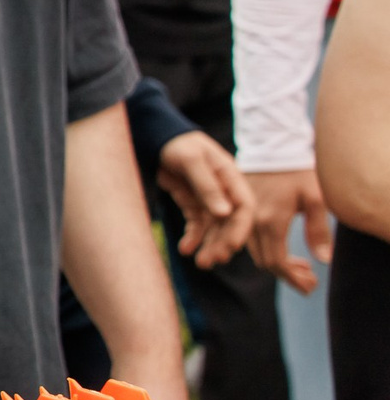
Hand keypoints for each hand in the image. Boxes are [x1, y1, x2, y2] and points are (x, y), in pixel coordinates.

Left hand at [156, 133, 251, 266]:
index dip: (240, 228)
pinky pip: (197, 224)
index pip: (244, 207)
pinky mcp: (192, 202)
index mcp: (230, 177)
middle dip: (223, 243)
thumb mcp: (191, 160)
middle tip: (212, 261)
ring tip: (201, 263)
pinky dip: (193, 238)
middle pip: (230, 222)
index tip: (232, 247)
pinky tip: (185, 249)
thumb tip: (224, 214)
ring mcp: (208, 197)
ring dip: (209, 245)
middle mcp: (223, 190)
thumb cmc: (176, 143)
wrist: (154, 136)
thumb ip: (207, 185)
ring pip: (214, 228)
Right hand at [245, 169, 333, 293]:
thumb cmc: (297, 170)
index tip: (310, 286)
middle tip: (308, 280)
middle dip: (287, 275)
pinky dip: (267, 249)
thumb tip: (323, 260)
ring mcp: (244, 217)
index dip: (293, 279)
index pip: (277, 262)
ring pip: (256, 252)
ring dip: (277, 264)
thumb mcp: (315, 198)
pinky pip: (250, 239)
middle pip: (265, 261)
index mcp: (270, 221)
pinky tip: (282, 248)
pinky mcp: (240, 210)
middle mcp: (252, 222)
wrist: (271, 145)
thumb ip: (318, 230)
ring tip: (301, 266)